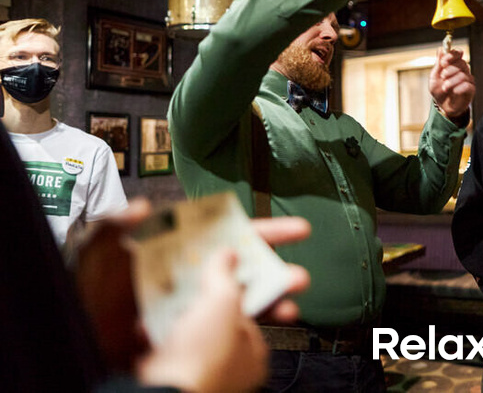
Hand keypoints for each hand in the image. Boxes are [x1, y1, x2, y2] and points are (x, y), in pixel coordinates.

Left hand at [73, 199, 310, 372]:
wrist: (97, 365)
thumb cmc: (93, 313)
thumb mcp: (97, 262)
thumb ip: (116, 227)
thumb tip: (145, 207)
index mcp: (167, 259)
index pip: (223, 237)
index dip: (262, 233)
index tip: (297, 231)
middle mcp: (183, 283)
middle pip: (240, 269)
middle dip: (274, 270)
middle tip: (298, 275)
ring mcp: (190, 314)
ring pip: (241, 302)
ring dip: (270, 301)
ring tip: (291, 306)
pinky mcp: (192, 340)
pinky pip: (231, 332)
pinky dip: (254, 330)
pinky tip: (269, 327)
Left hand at [429, 47, 474, 118]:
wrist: (443, 106)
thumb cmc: (439, 90)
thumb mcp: (434, 77)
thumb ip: (438, 64)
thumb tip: (441, 49)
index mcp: (454, 64)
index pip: (458, 53)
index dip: (452, 55)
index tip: (444, 62)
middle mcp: (463, 70)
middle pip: (461, 63)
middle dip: (450, 70)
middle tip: (442, 76)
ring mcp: (468, 79)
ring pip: (463, 75)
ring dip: (451, 81)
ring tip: (445, 88)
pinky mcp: (471, 90)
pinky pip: (467, 85)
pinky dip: (459, 88)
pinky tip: (454, 91)